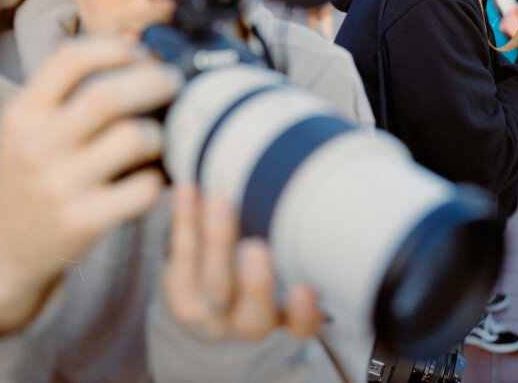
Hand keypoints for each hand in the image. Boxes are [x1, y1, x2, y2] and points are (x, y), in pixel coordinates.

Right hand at [0, 37, 183, 335]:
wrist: (4, 250)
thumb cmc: (32, 175)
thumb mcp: (30, 128)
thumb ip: (70, 93)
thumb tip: (140, 51)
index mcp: (23, 113)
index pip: (70, 59)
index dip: (116, 48)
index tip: (142, 53)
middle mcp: (36, 146)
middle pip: (109, 95)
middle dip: (155, 81)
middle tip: (173, 83)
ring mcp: (59, 187)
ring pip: (133, 139)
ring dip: (160, 133)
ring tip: (160, 137)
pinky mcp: (83, 223)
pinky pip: (144, 189)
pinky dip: (160, 179)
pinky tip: (154, 177)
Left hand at [163, 184, 321, 340]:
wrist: (201, 309)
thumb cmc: (256, 284)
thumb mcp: (283, 284)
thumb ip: (303, 258)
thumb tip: (340, 214)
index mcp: (278, 322)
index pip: (297, 328)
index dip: (302, 314)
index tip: (306, 289)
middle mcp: (242, 322)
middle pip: (249, 311)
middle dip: (254, 282)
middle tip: (256, 248)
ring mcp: (207, 308)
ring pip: (211, 280)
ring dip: (215, 239)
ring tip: (219, 201)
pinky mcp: (178, 285)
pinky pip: (181, 252)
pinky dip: (184, 217)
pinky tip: (188, 188)